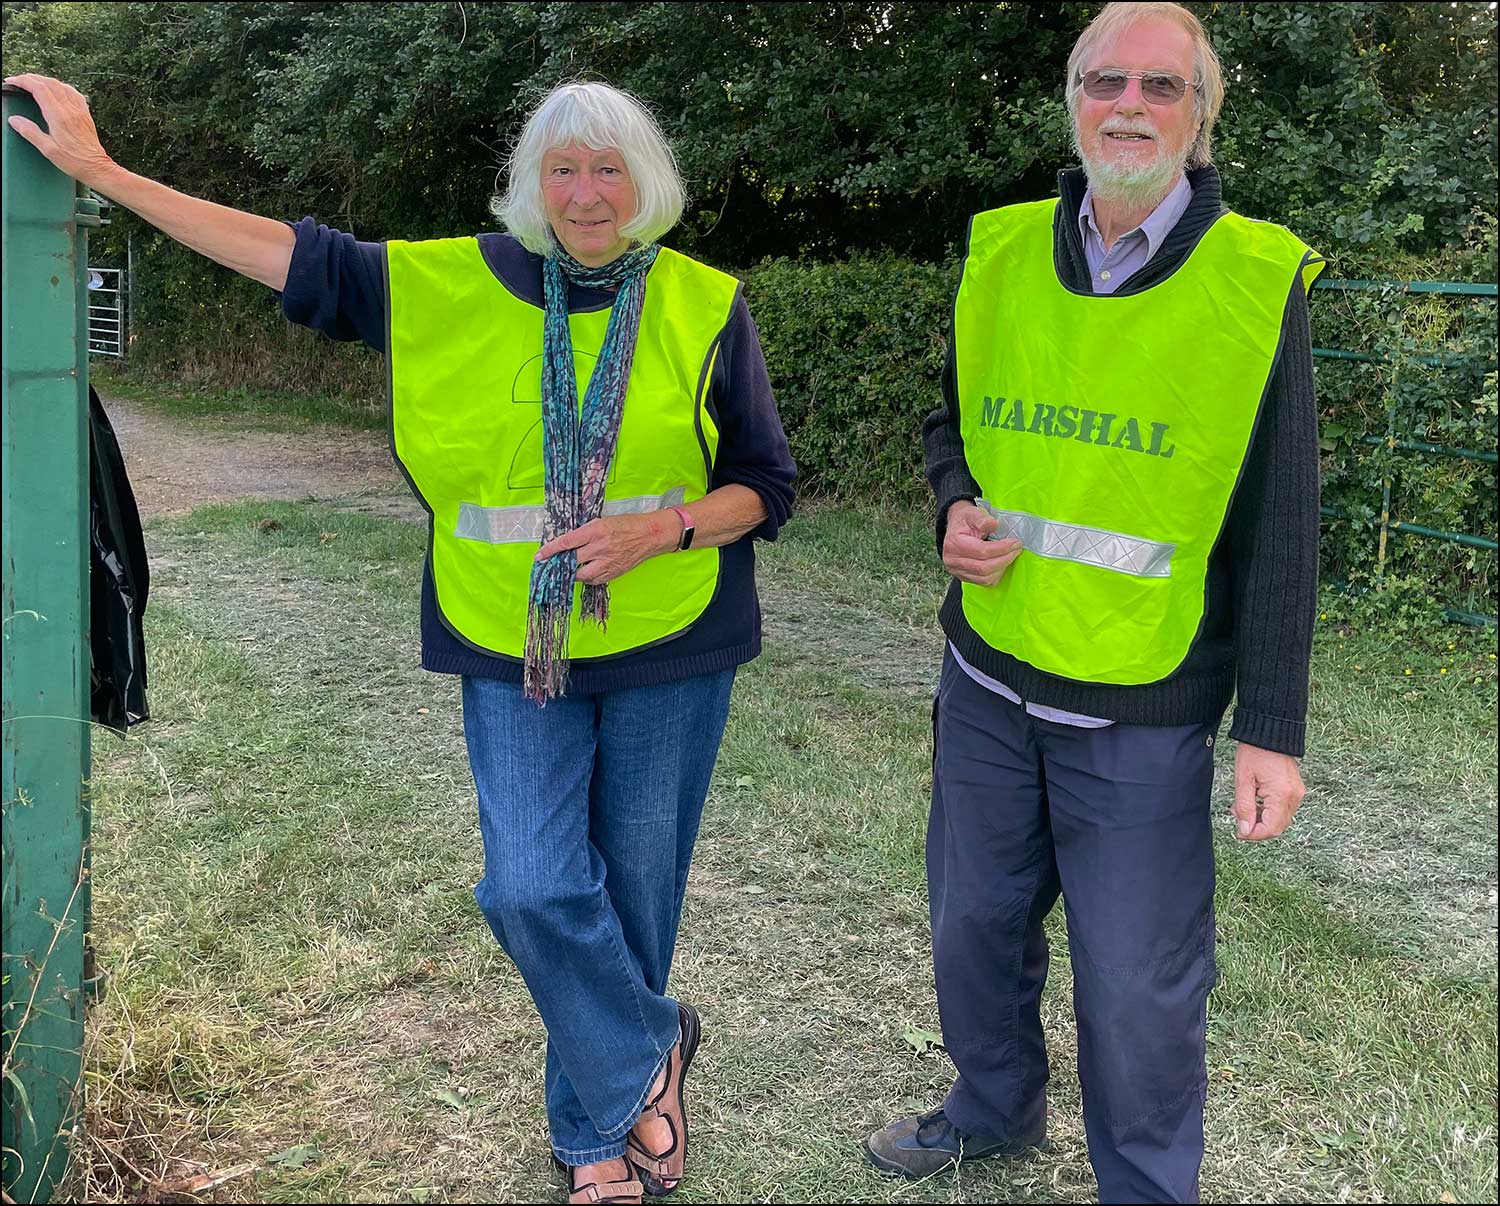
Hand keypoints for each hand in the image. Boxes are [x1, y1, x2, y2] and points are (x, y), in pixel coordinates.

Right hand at [4, 74, 116, 187]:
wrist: (98, 168)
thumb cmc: (75, 162)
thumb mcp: (48, 149)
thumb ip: (30, 132)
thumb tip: (15, 120)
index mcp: (59, 117)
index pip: (40, 89)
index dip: (24, 82)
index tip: (12, 81)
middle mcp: (71, 110)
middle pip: (50, 83)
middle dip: (32, 78)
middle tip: (20, 81)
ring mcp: (80, 111)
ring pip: (62, 86)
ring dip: (46, 81)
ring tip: (35, 83)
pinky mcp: (86, 115)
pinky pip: (74, 93)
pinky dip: (62, 87)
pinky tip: (58, 90)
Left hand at [535, 511, 676, 585]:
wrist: (649, 535)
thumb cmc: (626, 525)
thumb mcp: (602, 521)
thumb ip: (584, 532)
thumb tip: (566, 543)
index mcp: (595, 530)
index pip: (566, 542)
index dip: (550, 550)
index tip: (539, 556)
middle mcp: (599, 547)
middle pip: (571, 561)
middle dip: (559, 564)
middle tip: (553, 565)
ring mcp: (607, 562)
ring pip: (581, 575)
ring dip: (573, 573)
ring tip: (571, 569)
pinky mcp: (613, 572)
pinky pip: (594, 580)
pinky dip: (587, 577)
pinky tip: (587, 571)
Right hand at [942, 500, 1022, 586]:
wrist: (955, 528)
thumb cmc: (965, 521)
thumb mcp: (972, 513)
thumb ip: (982, 518)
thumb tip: (995, 524)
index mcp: (954, 544)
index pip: (982, 551)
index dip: (1001, 548)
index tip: (1015, 542)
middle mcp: (953, 560)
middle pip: (984, 567)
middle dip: (1005, 559)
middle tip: (1017, 549)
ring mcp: (957, 571)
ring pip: (985, 578)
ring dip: (1002, 568)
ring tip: (1011, 556)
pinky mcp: (964, 577)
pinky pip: (984, 582)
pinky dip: (996, 574)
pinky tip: (1002, 564)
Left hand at [1231, 744, 1304, 840]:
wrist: (1269, 733)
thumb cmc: (1255, 752)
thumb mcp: (1243, 780)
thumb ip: (1244, 808)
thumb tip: (1245, 829)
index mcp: (1282, 795)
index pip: (1271, 828)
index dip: (1254, 834)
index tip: (1239, 832)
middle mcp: (1294, 796)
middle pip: (1277, 827)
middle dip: (1256, 827)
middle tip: (1239, 816)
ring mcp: (1297, 793)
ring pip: (1280, 819)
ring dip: (1261, 819)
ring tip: (1243, 806)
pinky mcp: (1295, 789)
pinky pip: (1283, 809)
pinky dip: (1268, 811)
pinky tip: (1254, 801)